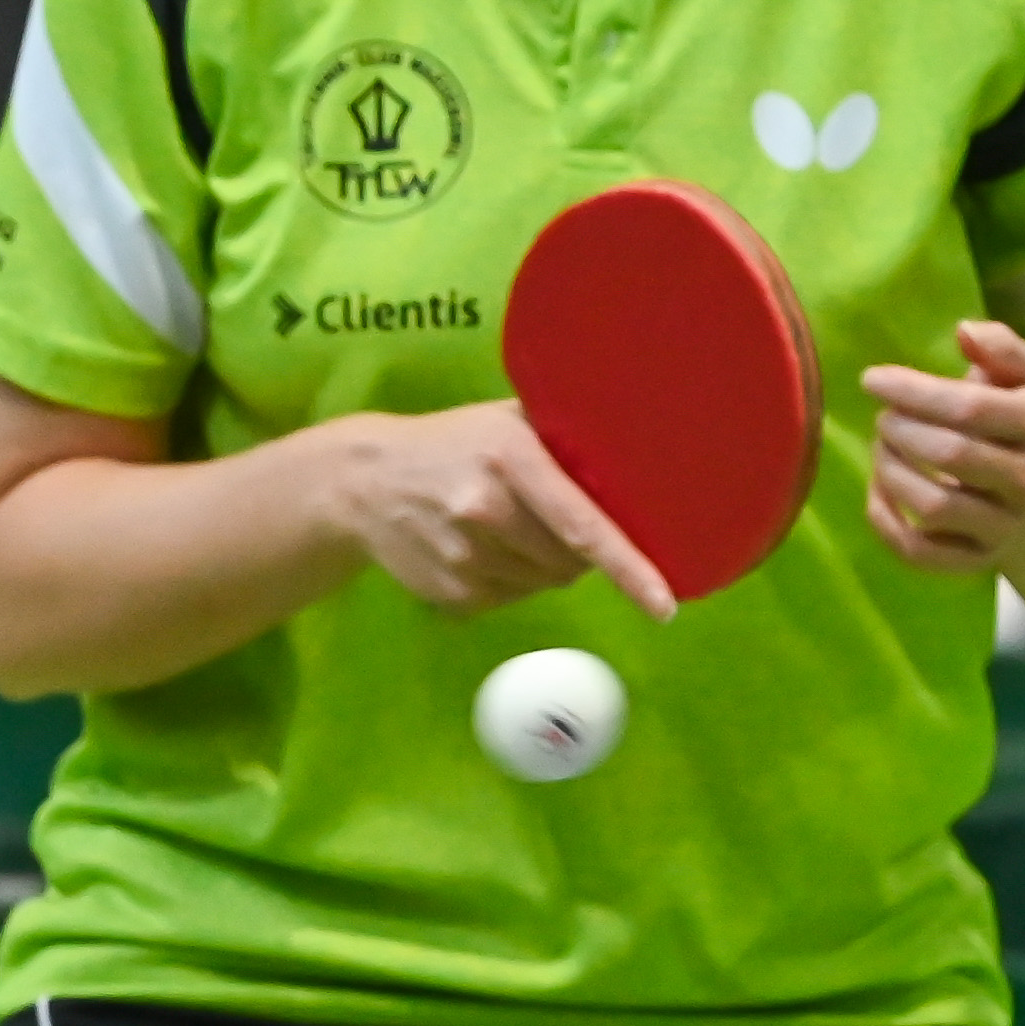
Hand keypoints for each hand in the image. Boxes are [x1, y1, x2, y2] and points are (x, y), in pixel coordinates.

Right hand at [327, 401, 676, 618]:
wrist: (361, 480)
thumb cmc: (452, 442)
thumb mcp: (505, 420)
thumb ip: (566, 436)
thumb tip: (647, 464)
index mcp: (509, 457)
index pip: (581, 524)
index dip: (628, 568)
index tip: (663, 605)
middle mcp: (484, 509)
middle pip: (569, 562)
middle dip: (581, 552)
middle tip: (555, 521)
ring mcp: (463, 558)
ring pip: (543, 583)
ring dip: (545, 565)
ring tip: (512, 530)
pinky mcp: (449, 594)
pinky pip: (511, 599)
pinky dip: (512, 581)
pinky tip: (483, 550)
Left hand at [860, 320, 1024, 574]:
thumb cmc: (1015, 423)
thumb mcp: (1021, 378)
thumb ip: (1000, 347)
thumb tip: (965, 330)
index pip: (969, 408)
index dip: (912, 390)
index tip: (872, 380)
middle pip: (950, 454)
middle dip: (900, 430)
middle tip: (884, 418)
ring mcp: (1005, 526)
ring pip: (934, 506)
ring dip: (891, 472)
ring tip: (884, 449)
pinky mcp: (976, 561)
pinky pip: (920, 552)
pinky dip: (886, 523)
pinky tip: (880, 491)